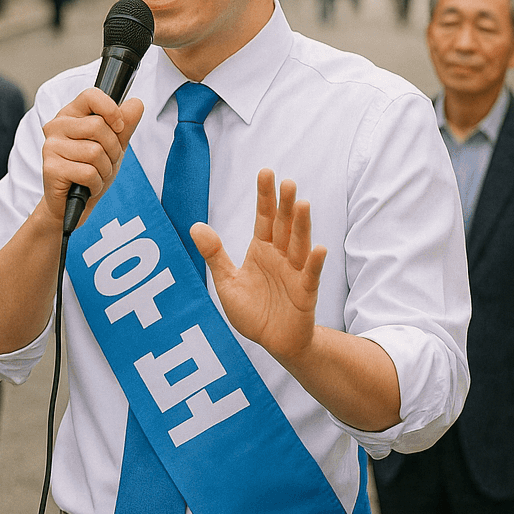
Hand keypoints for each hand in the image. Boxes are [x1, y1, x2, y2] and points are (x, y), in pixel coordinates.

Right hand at [38, 89, 143, 226]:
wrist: (72, 205)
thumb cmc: (90, 171)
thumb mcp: (113, 146)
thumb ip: (124, 125)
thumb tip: (136, 104)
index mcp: (71, 115)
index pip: (91, 96)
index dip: (111, 110)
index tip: (119, 126)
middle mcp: (56, 126)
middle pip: (98, 126)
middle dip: (112, 149)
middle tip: (105, 161)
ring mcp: (51, 147)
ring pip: (95, 152)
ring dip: (104, 170)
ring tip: (95, 175)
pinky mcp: (51, 168)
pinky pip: (88, 172)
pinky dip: (96, 184)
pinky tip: (87, 186)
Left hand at [191, 169, 326, 363]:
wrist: (273, 342)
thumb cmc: (252, 311)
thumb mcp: (227, 282)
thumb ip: (214, 255)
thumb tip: (195, 226)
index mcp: (261, 250)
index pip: (264, 218)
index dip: (265, 197)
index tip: (266, 172)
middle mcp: (280, 257)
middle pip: (283, 226)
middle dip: (285, 205)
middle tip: (287, 182)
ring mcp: (294, 273)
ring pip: (298, 245)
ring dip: (301, 226)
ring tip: (302, 204)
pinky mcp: (305, 294)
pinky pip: (310, 276)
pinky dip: (313, 263)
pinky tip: (318, 248)